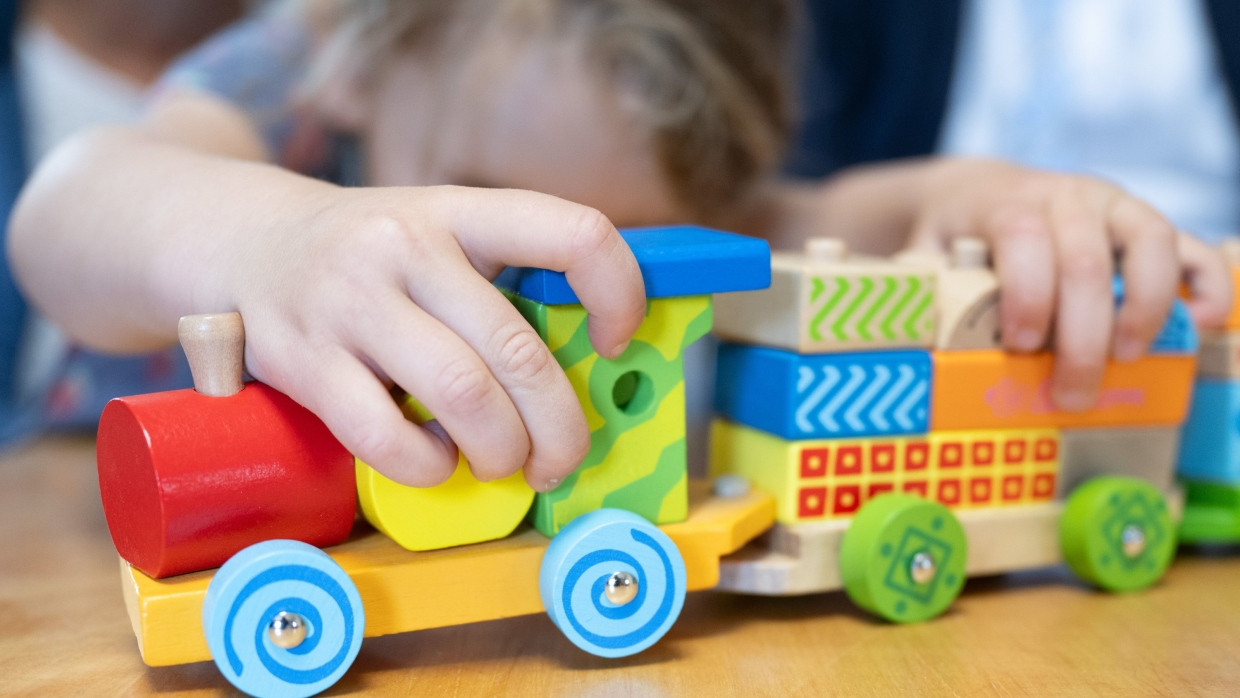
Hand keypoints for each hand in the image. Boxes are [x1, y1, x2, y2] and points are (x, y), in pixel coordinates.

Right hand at [219, 185, 643, 488]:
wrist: (242, 241)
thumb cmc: (369, 257)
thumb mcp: (437, 234)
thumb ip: (500, 282)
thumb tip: (587, 369)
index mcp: (459, 210)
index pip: (573, 233)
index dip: (619, 294)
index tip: (615, 341)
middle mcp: (406, 244)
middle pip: (519, 351)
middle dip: (560, 427)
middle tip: (561, 458)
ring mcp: (349, 301)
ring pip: (464, 397)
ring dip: (502, 451)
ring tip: (504, 462)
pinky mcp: (302, 359)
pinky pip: (388, 438)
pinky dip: (430, 467)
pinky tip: (436, 461)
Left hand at [903, 158, 1230, 409]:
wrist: (984, 191)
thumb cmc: (957, 236)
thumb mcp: (927, 254)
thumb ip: (927, 287)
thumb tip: (915, 333)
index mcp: (1009, 205)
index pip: (1023, 238)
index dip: (1027, 293)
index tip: (1022, 345)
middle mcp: (1068, 198)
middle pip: (1085, 259)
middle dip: (1082, 334)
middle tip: (1071, 392)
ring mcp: (1115, 207)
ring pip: (1151, 240)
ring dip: (1146, 306)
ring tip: (1127, 359)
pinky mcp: (1148, 226)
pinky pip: (1192, 245)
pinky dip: (1208, 282)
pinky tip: (1203, 323)